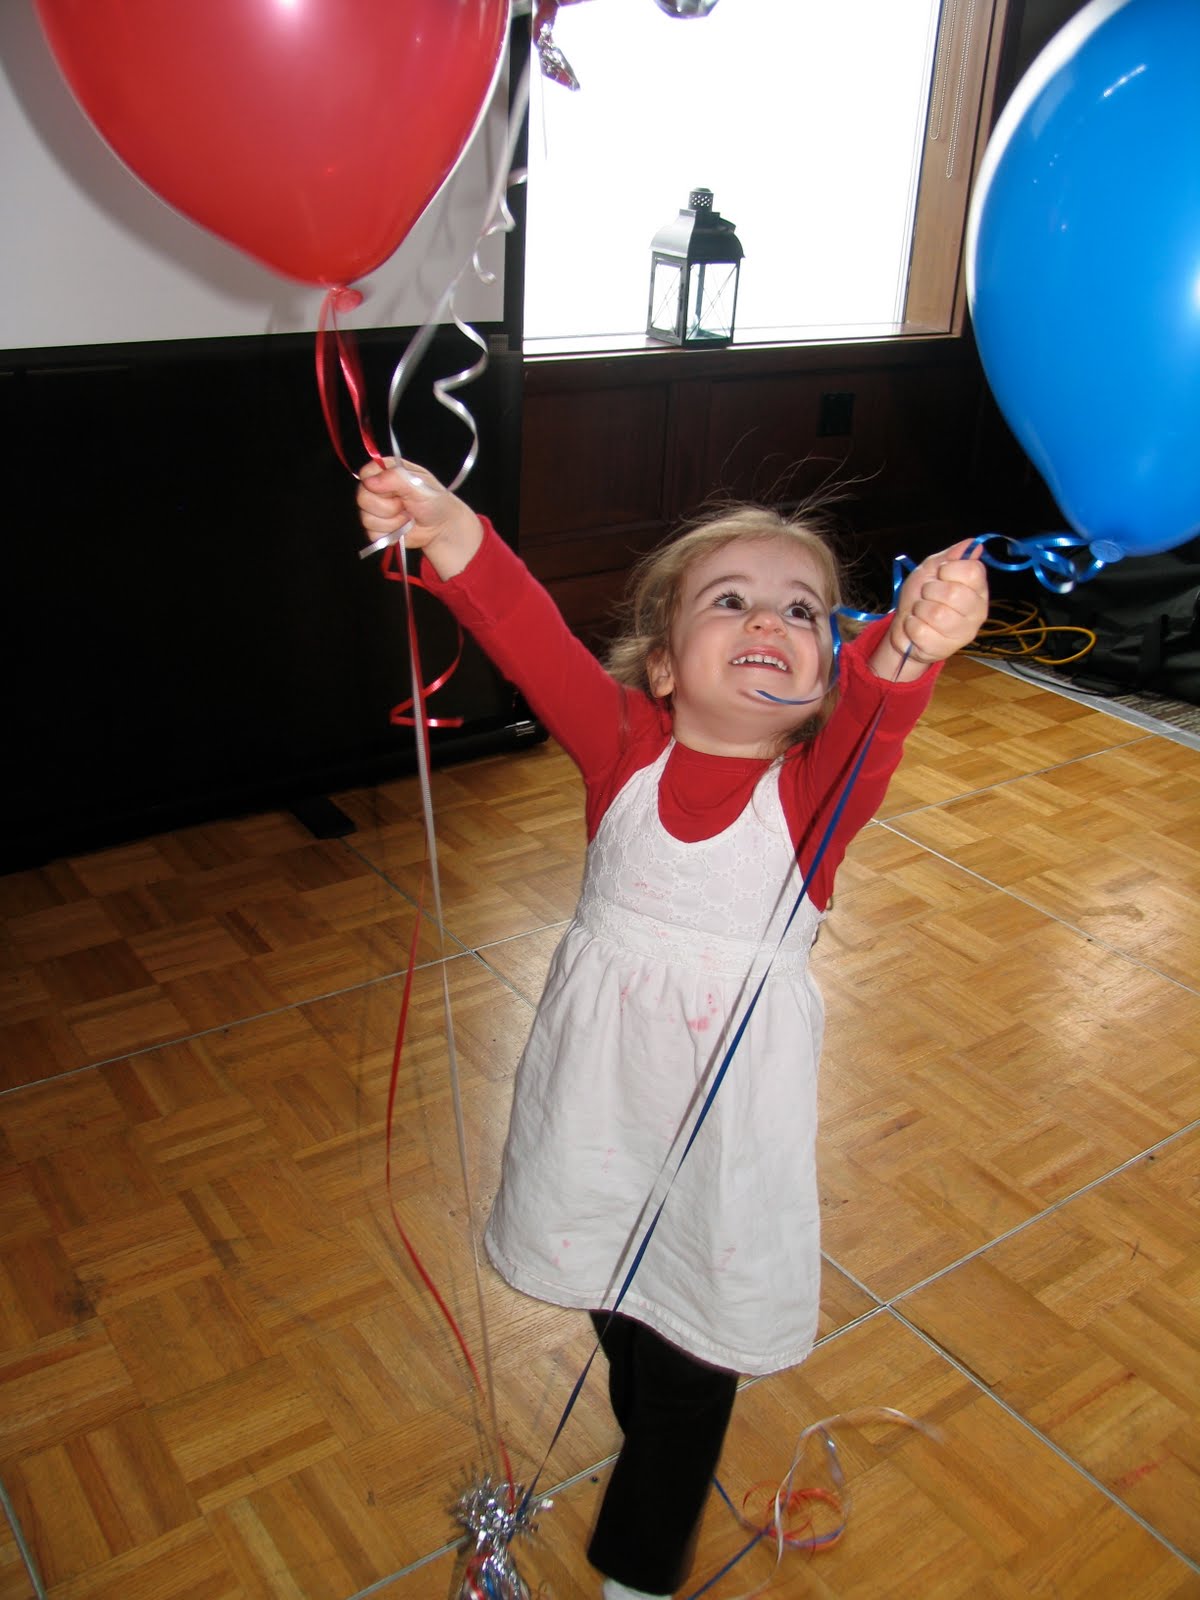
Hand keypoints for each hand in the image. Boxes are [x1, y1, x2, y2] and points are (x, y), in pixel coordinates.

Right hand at [357, 458, 482, 579]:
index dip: (376, 484)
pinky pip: (372, 535)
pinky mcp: (377, 529)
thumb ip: (395, 478)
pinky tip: (402, 529)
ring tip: (407, 517)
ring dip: (392, 522)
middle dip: (387, 507)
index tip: (395, 490)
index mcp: (386, 471)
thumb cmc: (434, 501)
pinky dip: (390, 535)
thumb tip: (369, 482)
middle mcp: (377, 489)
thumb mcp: (419, 484)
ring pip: (367, 519)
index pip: (365, 474)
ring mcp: (376, 510)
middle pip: (363, 498)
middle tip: (405, 505)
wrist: (441, 527)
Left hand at [888, 539, 988, 667]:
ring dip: (920, 609)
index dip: (949, 570)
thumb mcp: (932, 569)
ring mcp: (963, 633)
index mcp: (978, 589)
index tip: (940, 575)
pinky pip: (921, 630)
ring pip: (936, 614)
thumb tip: (973, 543)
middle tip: (927, 595)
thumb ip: (951, 556)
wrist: (905, 627)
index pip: (972, 571)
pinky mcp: (944, 649)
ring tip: (921, 612)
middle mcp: (977, 612)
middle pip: (954, 593)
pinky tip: (916, 626)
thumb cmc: (922, 596)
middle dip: (931, 591)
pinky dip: (911, 625)